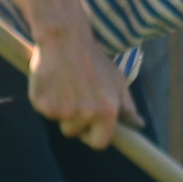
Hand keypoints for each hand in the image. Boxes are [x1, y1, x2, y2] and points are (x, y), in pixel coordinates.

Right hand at [29, 23, 139, 148]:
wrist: (65, 38)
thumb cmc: (93, 60)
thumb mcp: (117, 81)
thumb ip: (127, 106)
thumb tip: (138, 125)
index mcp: (108, 111)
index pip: (99, 143)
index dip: (92, 135)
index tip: (87, 127)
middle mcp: (87, 114)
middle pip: (75, 133)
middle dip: (74, 122)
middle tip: (74, 98)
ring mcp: (64, 110)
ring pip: (59, 122)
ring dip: (60, 109)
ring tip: (64, 85)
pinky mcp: (43, 104)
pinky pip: (43, 111)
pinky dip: (46, 99)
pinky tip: (52, 81)